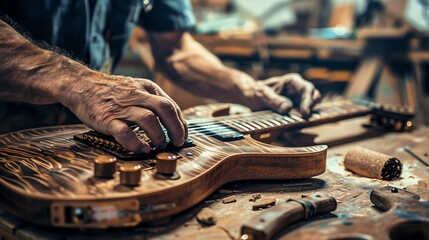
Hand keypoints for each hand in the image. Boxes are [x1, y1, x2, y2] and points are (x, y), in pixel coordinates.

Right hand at [62, 72, 186, 152]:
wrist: (80, 85)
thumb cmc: (111, 91)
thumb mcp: (135, 87)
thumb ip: (152, 100)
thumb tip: (172, 121)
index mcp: (146, 88)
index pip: (171, 105)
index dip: (180, 123)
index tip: (182, 136)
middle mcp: (136, 95)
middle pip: (165, 109)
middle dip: (176, 128)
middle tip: (178, 142)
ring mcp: (121, 107)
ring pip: (149, 119)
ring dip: (158, 136)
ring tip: (159, 145)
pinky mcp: (107, 118)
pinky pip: (125, 133)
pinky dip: (136, 143)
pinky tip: (142, 149)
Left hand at [245, 73, 320, 117]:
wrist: (253, 97)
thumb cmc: (258, 93)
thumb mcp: (262, 96)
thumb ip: (274, 101)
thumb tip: (287, 108)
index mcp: (292, 81)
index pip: (306, 88)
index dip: (308, 101)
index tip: (304, 114)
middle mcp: (298, 89)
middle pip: (314, 96)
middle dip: (311, 107)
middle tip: (304, 119)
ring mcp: (299, 100)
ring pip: (312, 106)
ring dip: (307, 114)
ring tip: (298, 123)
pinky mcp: (297, 109)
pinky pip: (304, 115)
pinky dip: (302, 120)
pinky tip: (295, 126)